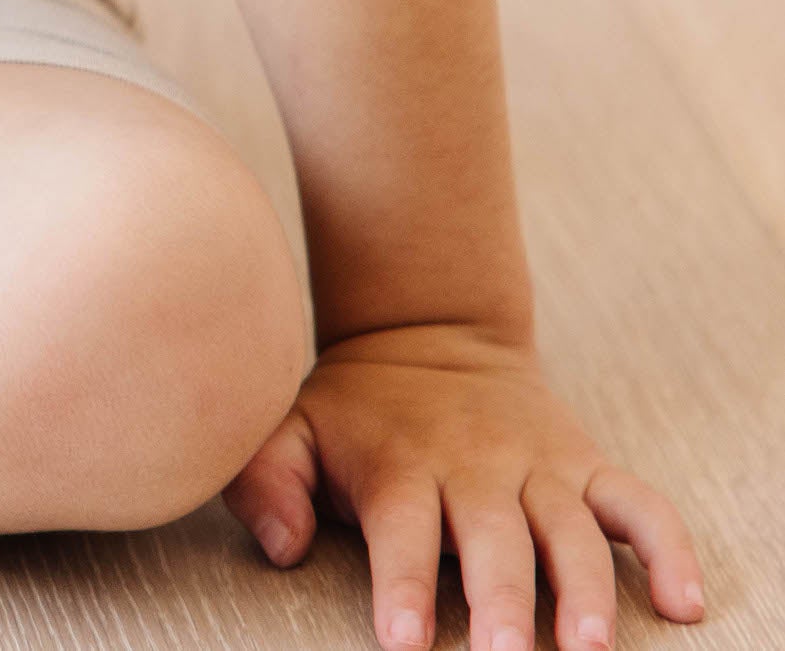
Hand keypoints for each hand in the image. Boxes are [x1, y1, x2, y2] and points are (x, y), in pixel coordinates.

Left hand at [230, 323, 706, 650]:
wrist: (425, 331)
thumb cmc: (354, 409)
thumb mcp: (289, 427)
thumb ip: (269, 482)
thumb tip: (279, 546)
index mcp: (400, 466)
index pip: (402, 532)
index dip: (404, 587)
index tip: (404, 641)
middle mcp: (474, 468)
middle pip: (494, 540)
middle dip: (502, 601)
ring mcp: (538, 467)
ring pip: (570, 531)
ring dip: (585, 590)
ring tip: (589, 644)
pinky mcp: (587, 466)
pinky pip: (640, 505)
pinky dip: (669, 549)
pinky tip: (683, 601)